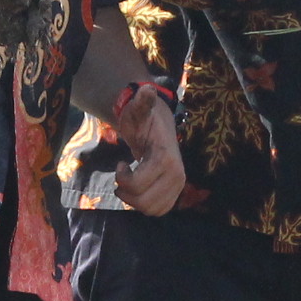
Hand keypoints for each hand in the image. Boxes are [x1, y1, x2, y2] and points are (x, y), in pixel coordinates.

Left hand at [107, 86, 182, 213]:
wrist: (159, 124)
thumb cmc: (144, 118)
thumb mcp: (139, 109)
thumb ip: (142, 102)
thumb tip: (146, 89)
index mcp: (166, 158)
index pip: (137, 185)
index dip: (122, 179)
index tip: (121, 164)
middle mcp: (177, 175)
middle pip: (144, 202)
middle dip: (126, 193)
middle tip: (123, 176)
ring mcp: (179, 185)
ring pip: (151, 210)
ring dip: (134, 201)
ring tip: (130, 183)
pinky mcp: (176, 193)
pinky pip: (159, 211)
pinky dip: (145, 205)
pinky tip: (140, 189)